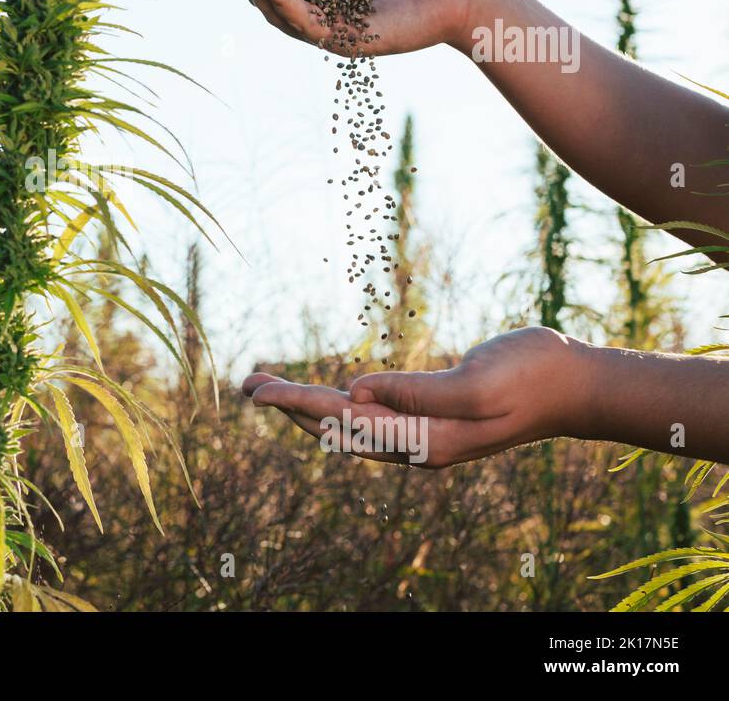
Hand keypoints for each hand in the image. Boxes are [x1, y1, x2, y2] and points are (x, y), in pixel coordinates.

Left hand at [242, 327, 589, 467]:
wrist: (576, 385)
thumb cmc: (533, 376)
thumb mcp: (477, 382)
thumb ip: (417, 394)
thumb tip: (357, 393)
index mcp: (426, 440)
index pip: (343, 420)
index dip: (297, 402)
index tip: (257, 390)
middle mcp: (418, 444)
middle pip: (336, 426)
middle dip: (288, 405)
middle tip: (246, 383)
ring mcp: (424, 434)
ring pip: (348, 423)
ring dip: (306, 404)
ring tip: (268, 387)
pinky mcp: (432, 418)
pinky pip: (371, 417)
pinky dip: (337, 403)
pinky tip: (323, 397)